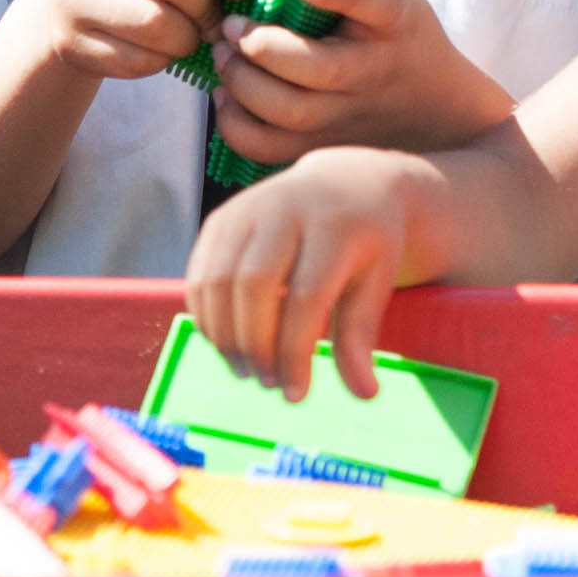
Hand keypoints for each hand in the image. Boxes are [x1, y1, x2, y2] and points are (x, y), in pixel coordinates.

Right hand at [186, 147, 453, 403]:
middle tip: (266, 383)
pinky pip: (200, 273)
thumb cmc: (366, 242)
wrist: (347, 182)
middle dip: (254, 344)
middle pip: (253, 285)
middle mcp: (285, 209)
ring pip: (218, 280)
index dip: (296, 351)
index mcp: (334, 226)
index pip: (306, 296)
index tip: (296, 394)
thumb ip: (361, 334)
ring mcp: (245, 209)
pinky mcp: (220, 219)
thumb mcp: (377, 281)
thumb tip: (363, 393)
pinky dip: (206, 315)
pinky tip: (226, 342)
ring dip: (224, 335)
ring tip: (245, 370)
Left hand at [210, 0, 514, 167]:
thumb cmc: (403, 36)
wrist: (439, 111)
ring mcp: (346, 115)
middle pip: (317, 70)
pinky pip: (269, 148)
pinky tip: (226, 94)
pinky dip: (236, 124)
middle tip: (231, 24)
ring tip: (223, 53)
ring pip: (287, 113)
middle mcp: (370, 71)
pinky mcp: (321, 146)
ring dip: (241, 83)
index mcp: (395, 22)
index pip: (376, 4)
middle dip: (263, 47)